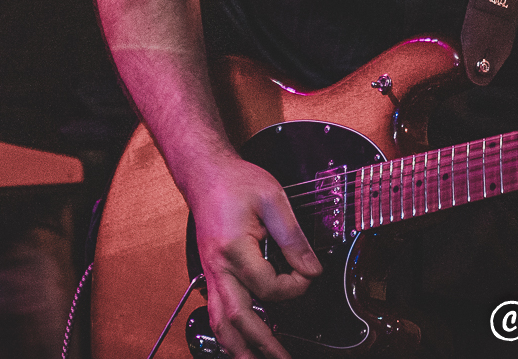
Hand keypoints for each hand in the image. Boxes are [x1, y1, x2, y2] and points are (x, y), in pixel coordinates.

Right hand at [178, 153, 322, 358]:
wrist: (206, 175)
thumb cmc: (236, 183)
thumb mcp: (273, 199)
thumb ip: (294, 237)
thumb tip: (311, 269)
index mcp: (234, 248)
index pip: (268, 286)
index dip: (294, 286)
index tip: (308, 274)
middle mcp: (218, 266)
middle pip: (238, 317)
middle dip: (261, 344)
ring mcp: (211, 273)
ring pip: (220, 322)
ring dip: (239, 348)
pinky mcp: (211, 275)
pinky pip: (216, 312)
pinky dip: (228, 334)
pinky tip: (241, 344)